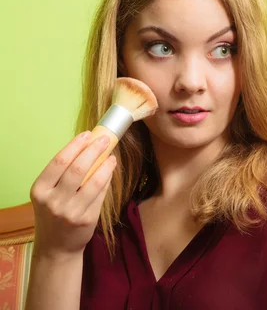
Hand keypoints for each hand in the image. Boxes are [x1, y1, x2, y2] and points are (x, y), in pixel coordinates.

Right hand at [29, 132, 115, 258]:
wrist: (56, 247)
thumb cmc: (53, 214)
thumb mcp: (48, 194)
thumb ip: (62, 175)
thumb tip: (87, 147)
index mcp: (39, 190)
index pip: (59, 162)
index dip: (75, 146)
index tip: (88, 135)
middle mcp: (53, 201)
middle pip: (77, 169)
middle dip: (93, 151)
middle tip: (105, 140)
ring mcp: (70, 211)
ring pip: (93, 181)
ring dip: (105, 165)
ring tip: (111, 155)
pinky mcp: (86, 219)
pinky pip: (101, 194)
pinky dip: (107, 179)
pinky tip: (110, 170)